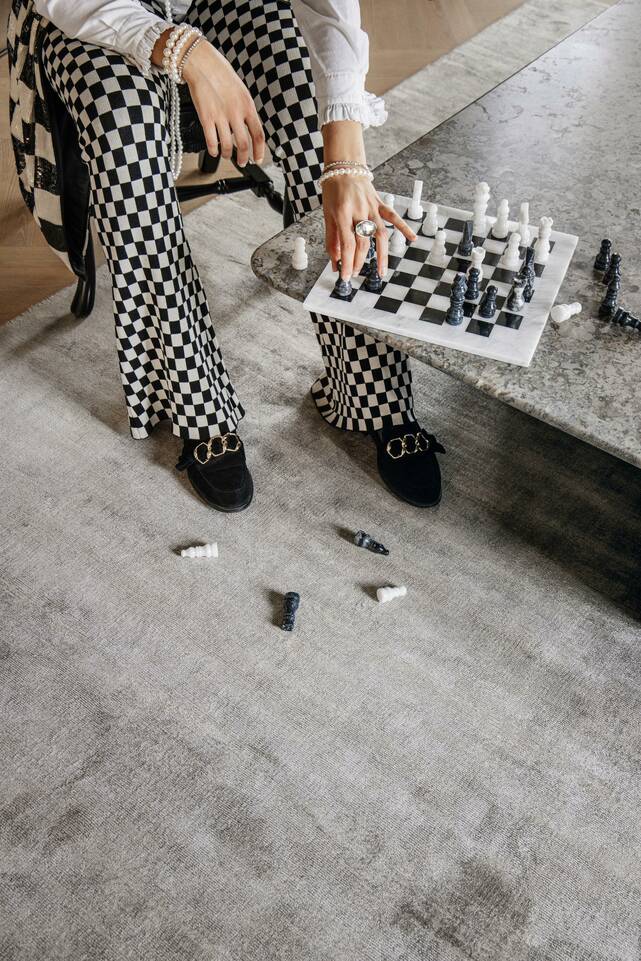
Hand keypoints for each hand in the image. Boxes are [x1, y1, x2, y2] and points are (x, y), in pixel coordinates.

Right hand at [177, 38, 264, 165]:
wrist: (202, 62)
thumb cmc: (220, 73)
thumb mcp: (241, 90)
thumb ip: (245, 110)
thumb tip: (248, 128)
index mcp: (247, 105)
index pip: (258, 134)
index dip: (260, 150)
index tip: (258, 159)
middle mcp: (235, 112)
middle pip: (244, 144)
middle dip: (244, 158)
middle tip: (242, 162)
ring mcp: (221, 116)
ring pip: (227, 146)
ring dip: (227, 155)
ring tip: (225, 155)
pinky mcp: (206, 117)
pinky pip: (211, 141)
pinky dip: (213, 150)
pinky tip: (214, 150)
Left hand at [322, 175, 416, 279]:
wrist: (344, 166)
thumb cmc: (333, 191)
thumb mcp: (327, 215)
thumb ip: (332, 239)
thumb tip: (334, 263)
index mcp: (342, 213)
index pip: (347, 244)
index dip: (346, 263)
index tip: (345, 277)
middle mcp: (359, 211)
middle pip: (363, 242)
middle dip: (359, 262)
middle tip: (356, 274)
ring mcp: (371, 206)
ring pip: (380, 234)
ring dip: (382, 255)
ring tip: (382, 272)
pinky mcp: (380, 203)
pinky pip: (394, 216)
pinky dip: (404, 227)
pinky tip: (413, 238)